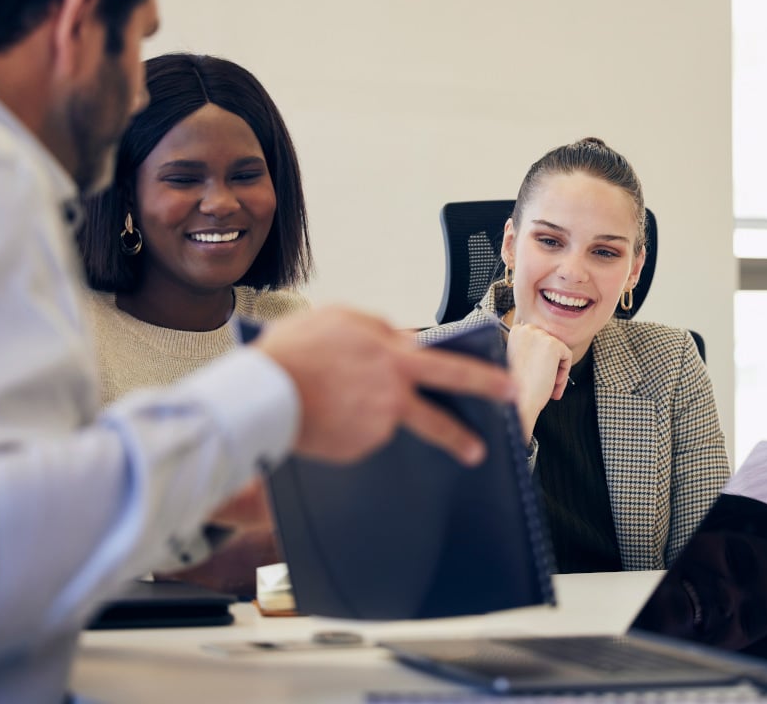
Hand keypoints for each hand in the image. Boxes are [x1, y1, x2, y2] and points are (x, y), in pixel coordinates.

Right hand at [257, 307, 515, 466]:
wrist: (259, 396)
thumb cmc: (295, 350)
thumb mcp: (341, 318)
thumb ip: (379, 329)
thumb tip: (400, 340)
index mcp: (394, 360)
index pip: (453, 369)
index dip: (484, 378)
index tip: (507, 388)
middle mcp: (391, 398)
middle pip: (438, 420)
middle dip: (464, 433)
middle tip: (483, 446)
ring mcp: (374, 428)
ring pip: (385, 420)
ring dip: (367, 411)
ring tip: (329, 396)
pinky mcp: (355, 450)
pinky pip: (359, 435)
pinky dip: (347, 425)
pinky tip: (324, 412)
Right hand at [504, 321, 571, 438]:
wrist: (519, 402)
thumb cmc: (518, 388)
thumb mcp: (520, 361)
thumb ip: (531, 350)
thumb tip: (545, 350)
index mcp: (516, 332)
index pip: (539, 340)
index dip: (540, 360)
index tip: (536, 375)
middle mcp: (525, 329)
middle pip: (550, 344)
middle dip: (550, 365)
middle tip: (546, 384)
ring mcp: (539, 335)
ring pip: (559, 352)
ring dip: (557, 371)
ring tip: (549, 387)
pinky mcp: (553, 344)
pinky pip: (567, 356)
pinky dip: (564, 372)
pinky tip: (552, 383)